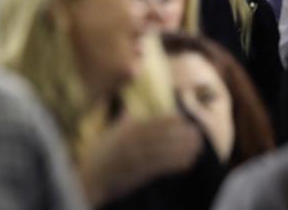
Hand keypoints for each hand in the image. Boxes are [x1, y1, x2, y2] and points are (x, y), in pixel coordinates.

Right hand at [79, 115, 201, 205]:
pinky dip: (172, 164)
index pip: (148, 123)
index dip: (166, 120)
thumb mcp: (108, 136)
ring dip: (179, 148)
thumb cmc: (99, 157)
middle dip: (177, 133)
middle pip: (156, 136)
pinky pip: (156, 167)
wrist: (89, 178)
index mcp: (122, 132)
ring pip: (159, 151)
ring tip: (197, 146)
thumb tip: (128, 110)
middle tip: (197, 132)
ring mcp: (130, 158)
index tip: (183, 119)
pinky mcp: (134, 174)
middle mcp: (126, 142)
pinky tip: (187, 162)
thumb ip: (121, 123)